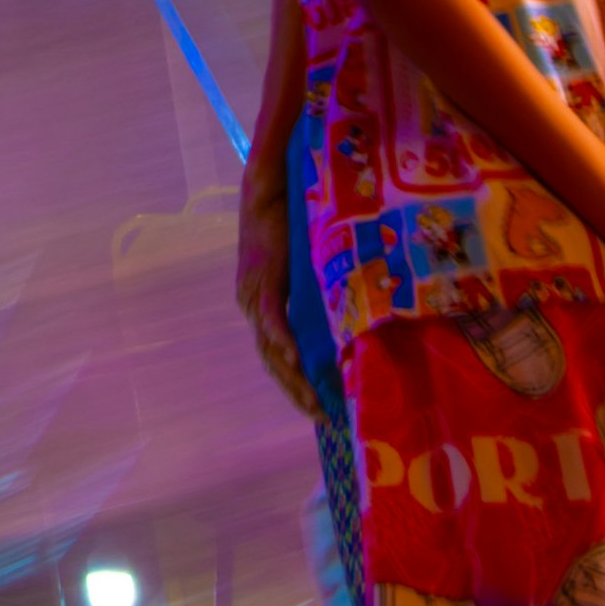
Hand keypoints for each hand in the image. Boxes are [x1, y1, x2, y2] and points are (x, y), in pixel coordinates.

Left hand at [237, 184, 320, 419]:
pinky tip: (296, 359)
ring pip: (271, 348)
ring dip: (292, 377)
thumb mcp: (308, 268)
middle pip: (273, 361)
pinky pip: (272, 316)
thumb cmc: (289, 223)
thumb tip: (351, 314)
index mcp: (262, 307)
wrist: (268, 188)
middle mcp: (253, 307)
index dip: (296, 384)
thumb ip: (320, 292)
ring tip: (314, 402)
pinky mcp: (261, 280)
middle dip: (297, 392)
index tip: (319, 409)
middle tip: (321, 417)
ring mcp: (254, 296)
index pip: (277, 356)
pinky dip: (283, 339)